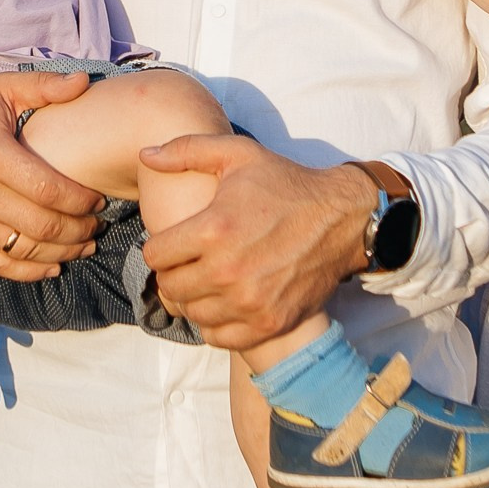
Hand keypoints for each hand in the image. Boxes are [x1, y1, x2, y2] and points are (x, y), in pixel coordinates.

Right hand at [0, 70, 104, 282]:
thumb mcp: (0, 88)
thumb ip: (44, 86)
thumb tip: (85, 82)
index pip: (48, 190)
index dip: (81, 200)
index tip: (100, 199)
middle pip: (41, 226)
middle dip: (79, 230)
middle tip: (98, 226)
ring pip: (23, 250)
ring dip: (61, 253)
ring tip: (85, 246)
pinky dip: (27, 272)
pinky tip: (52, 266)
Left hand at [138, 134, 374, 351]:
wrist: (342, 218)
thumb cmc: (286, 184)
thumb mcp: (239, 154)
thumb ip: (187, 150)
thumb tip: (145, 155)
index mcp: (214, 229)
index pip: (156, 255)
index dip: (160, 247)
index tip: (174, 242)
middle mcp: (228, 270)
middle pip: (171, 287)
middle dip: (174, 272)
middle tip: (190, 262)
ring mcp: (250, 301)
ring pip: (193, 313)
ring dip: (194, 298)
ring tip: (207, 280)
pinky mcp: (269, 322)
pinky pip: (220, 337)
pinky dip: (216, 323)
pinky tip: (224, 303)